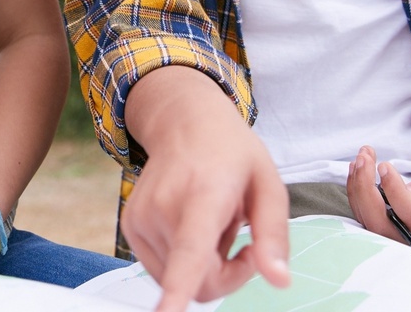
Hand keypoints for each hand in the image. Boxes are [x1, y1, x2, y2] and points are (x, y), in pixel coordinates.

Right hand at [122, 68, 289, 311]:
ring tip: (215, 226)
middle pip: (197, 283)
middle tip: (245, 246)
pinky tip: (194, 228)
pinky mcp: (130, 228)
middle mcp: (164, 208)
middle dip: (228, 277)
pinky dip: (186, 262)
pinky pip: (164, 271)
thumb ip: (274, 236)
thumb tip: (280, 281)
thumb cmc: (232, 155)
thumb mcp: (269, 186)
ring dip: (206, 268)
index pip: (190, 249)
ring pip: (181, 282)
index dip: (178, 287)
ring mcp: (141, 219)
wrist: (185, 123)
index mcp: (204, 195)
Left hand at [345, 146, 410, 259]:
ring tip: (361, 158)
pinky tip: (359, 171)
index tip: (385, 166)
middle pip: (384, 229)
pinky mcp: (398, 239)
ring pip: (373, 226)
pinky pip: (372, 221)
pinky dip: (361, 196)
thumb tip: (407, 192)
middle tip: (364, 157)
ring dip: (359, 190)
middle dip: (366, 192)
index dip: (396, 193)